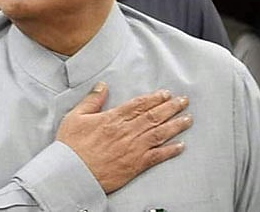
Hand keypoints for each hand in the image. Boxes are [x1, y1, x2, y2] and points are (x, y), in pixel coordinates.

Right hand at [56, 82, 191, 193]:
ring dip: (175, 125)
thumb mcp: (75, 116)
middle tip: (183, 101)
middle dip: (171, 107)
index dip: (154, 98)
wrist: (71, 173)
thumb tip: (102, 86)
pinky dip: (170, 151)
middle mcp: (127, 132)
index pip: (139, 105)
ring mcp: (133, 149)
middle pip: (154, 116)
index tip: (165, 94)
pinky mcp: (135, 165)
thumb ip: (92, 100)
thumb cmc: (71, 147)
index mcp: (113, 118)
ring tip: (187, 119)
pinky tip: (180, 146)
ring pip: (160, 134)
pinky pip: (157, 156)